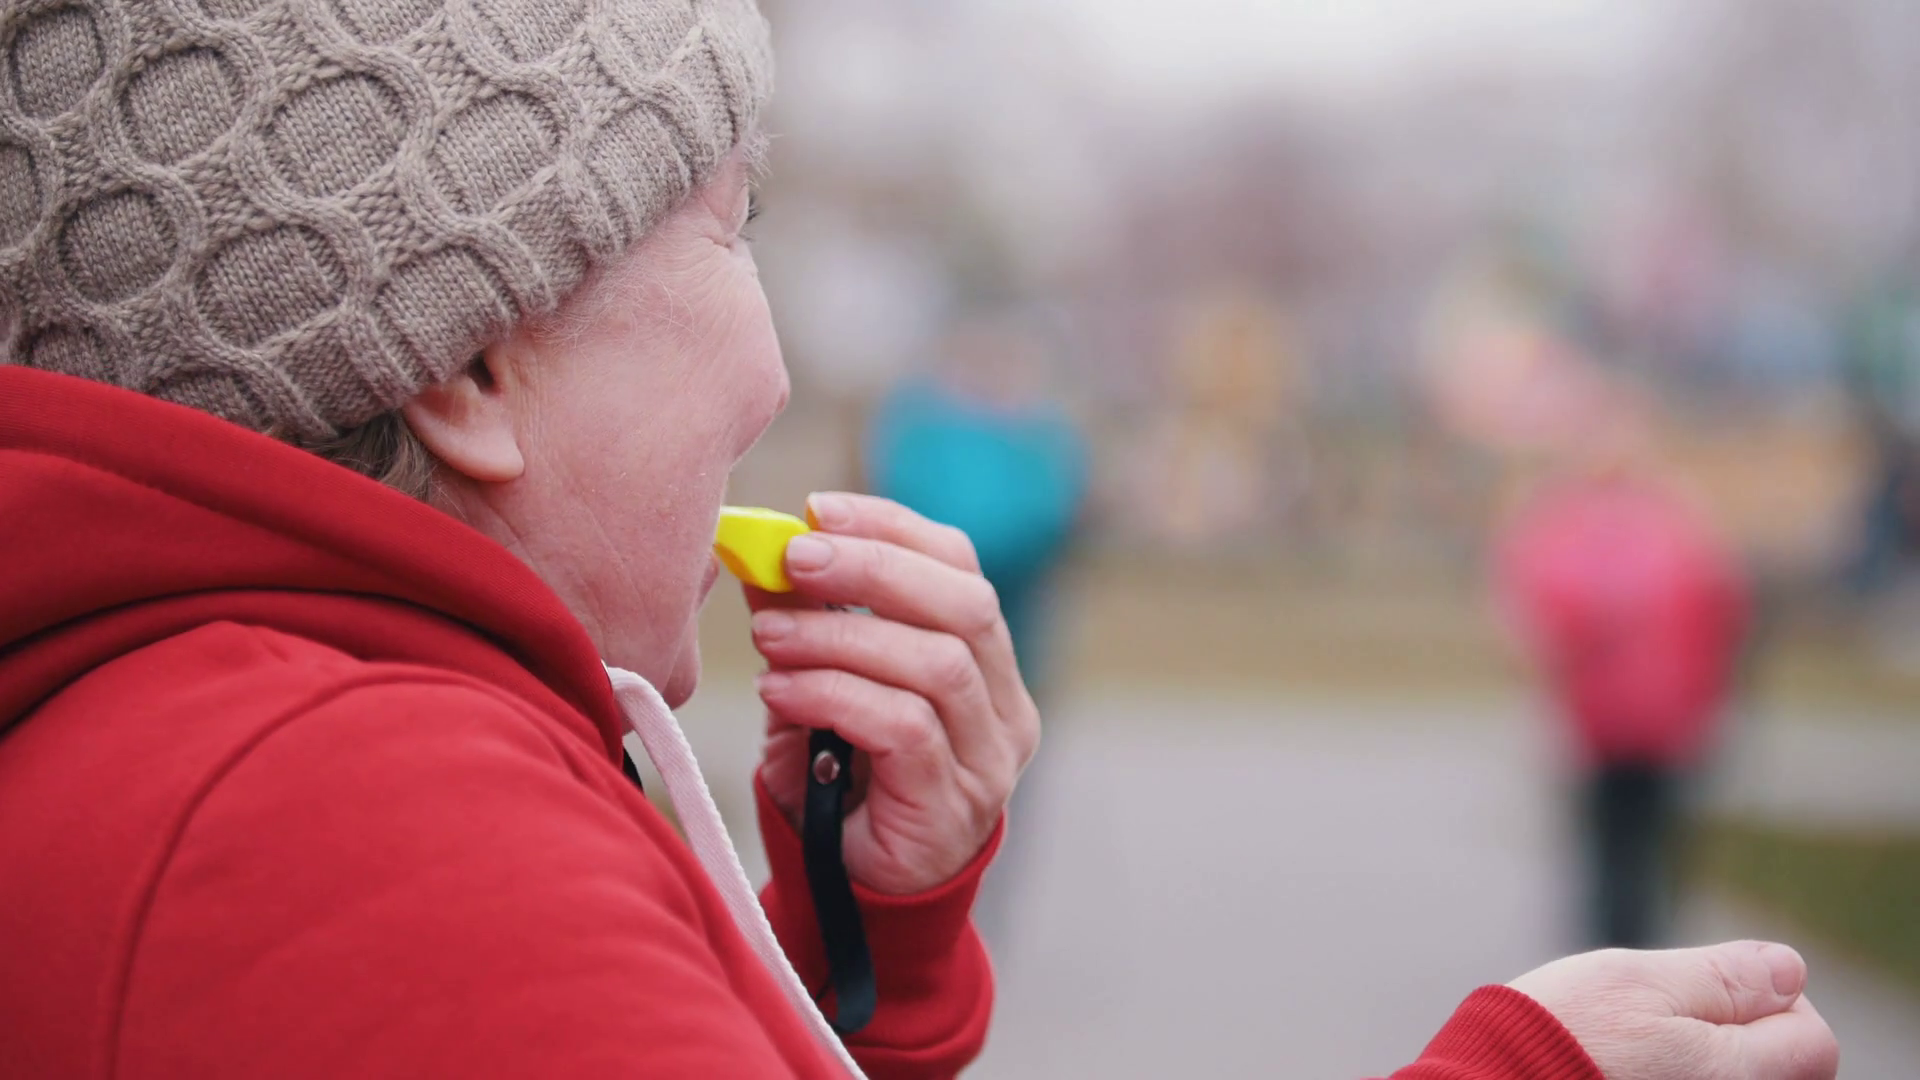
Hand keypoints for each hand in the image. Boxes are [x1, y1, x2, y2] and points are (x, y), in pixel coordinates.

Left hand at [747, 492, 1040, 894]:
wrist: (855, 902)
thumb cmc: (842, 787)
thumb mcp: (818, 688)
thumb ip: (805, 624)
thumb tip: (761, 549)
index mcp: (985, 661)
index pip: (962, 566)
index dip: (892, 527)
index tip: (817, 509)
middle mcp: (1006, 707)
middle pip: (966, 604)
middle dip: (873, 568)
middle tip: (794, 558)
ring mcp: (989, 760)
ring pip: (937, 664)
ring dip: (841, 637)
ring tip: (770, 637)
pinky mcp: (953, 806)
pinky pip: (905, 728)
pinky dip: (834, 695)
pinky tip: (779, 691)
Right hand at [1509, 941, 1838, 1079]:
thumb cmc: (1556, 1040)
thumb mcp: (1635, 981)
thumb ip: (1722, 976)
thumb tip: (1790, 970)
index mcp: (1740, 1078)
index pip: (1813, 1040)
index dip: (1765, 1002)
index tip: (1697, 995)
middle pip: (1780, 1075)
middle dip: (1735, 1041)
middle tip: (1657, 1025)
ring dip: (1700, 1068)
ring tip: (1631, 1059)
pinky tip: (1617, 1079)